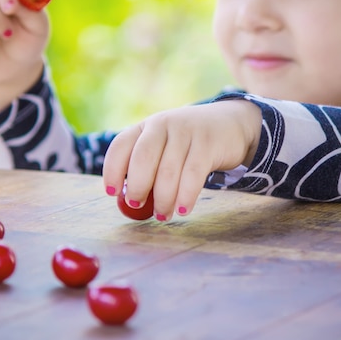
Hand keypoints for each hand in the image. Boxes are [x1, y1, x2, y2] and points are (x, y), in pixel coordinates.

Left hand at [102, 100, 260, 219]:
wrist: (228, 125)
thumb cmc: (186, 146)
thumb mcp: (164, 148)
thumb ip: (147, 170)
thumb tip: (130, 205)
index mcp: (145, 127)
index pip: (120, 145)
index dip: (112, 170)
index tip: (112, 193)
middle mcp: (162, 125)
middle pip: (143, 158)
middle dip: (138, 186)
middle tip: (137, 205)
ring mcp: (186, 132)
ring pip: (168, 171)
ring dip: (162, 199)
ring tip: (162, 215)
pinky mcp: (207, 144)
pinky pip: (193, 174)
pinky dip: (186, 196)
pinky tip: (183, 210)